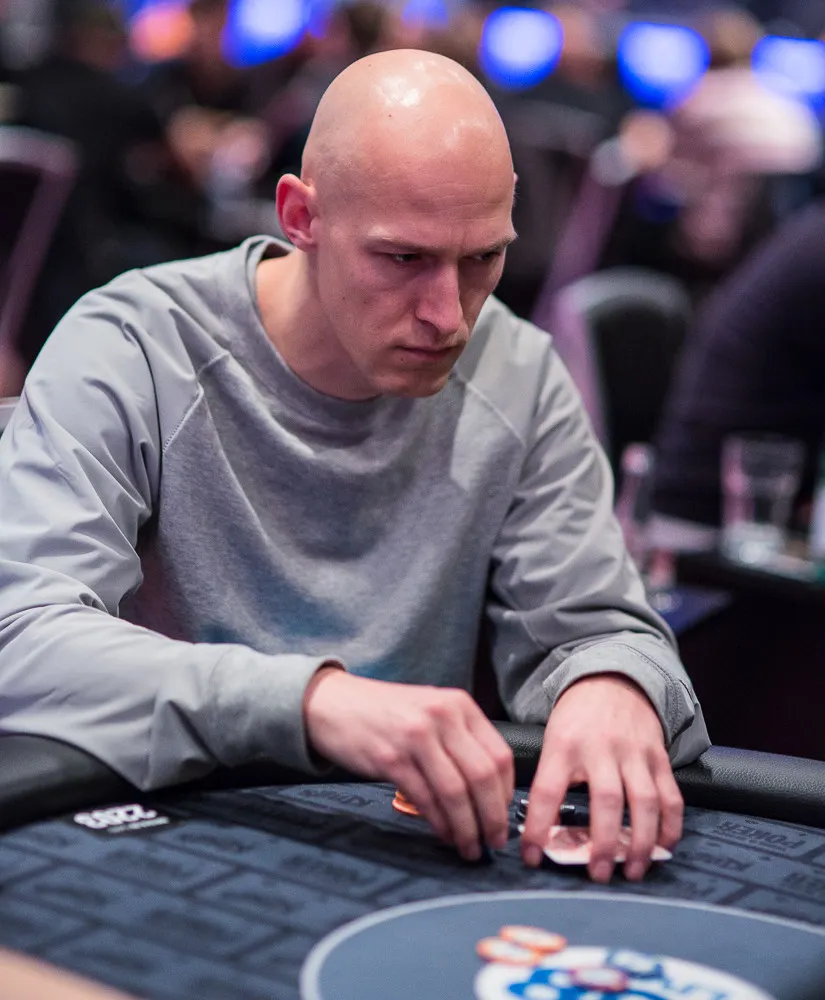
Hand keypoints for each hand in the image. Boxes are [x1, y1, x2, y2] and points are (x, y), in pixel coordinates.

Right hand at [303, 669, 514, 860]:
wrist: (333, 703)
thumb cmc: (385, 713)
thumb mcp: (431, 710)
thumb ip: (460, 739)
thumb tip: (490, 791)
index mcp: (459, 704)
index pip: (499, 755)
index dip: (507, 794)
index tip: (504, 816)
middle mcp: (441, 716)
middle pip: (483, 777)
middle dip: (492, 817)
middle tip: (494, 841)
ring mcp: (416, 737)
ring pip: (456, 792)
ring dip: (467, 828)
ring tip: (469, 846)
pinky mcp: (390, 759)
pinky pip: (426, 799)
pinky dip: (440, 823)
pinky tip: (444, 834)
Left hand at [521, 674, 682, 882]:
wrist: (611, 678)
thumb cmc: (576, 720)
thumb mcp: (552, 740)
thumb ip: (552, 781)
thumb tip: (545, 836)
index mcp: (563, 745)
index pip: (546, 791)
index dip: (537, 828)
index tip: (531, 857)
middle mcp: (600, 748)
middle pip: (605, 799)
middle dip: (604, 842)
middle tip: (599, 874)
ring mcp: (634, 752)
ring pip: (644, 801)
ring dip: (642, 842)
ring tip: (634, 871)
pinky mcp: (659, 757)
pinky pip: (671, 797)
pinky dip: (670, 827)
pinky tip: (663, 848)